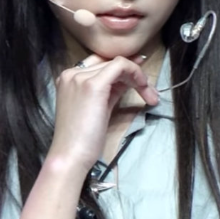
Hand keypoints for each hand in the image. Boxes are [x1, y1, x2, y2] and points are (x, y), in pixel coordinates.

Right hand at [49, 53, 158, 172]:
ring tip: (150, 95)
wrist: (70, 155)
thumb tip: (127, 81)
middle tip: (150, 92)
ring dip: (138, 77)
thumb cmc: (82, 140)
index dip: (122, 67)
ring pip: (118, 64)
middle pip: (109, 62)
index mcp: (68, 78)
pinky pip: (121, 66)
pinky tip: (145, 89)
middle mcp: (72, 73)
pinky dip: (136, 74)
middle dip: (133, 75)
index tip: (140, 76)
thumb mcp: (97, 108)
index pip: (100, 64)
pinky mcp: (93, 85)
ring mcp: (80, 77)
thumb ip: (109, 92)